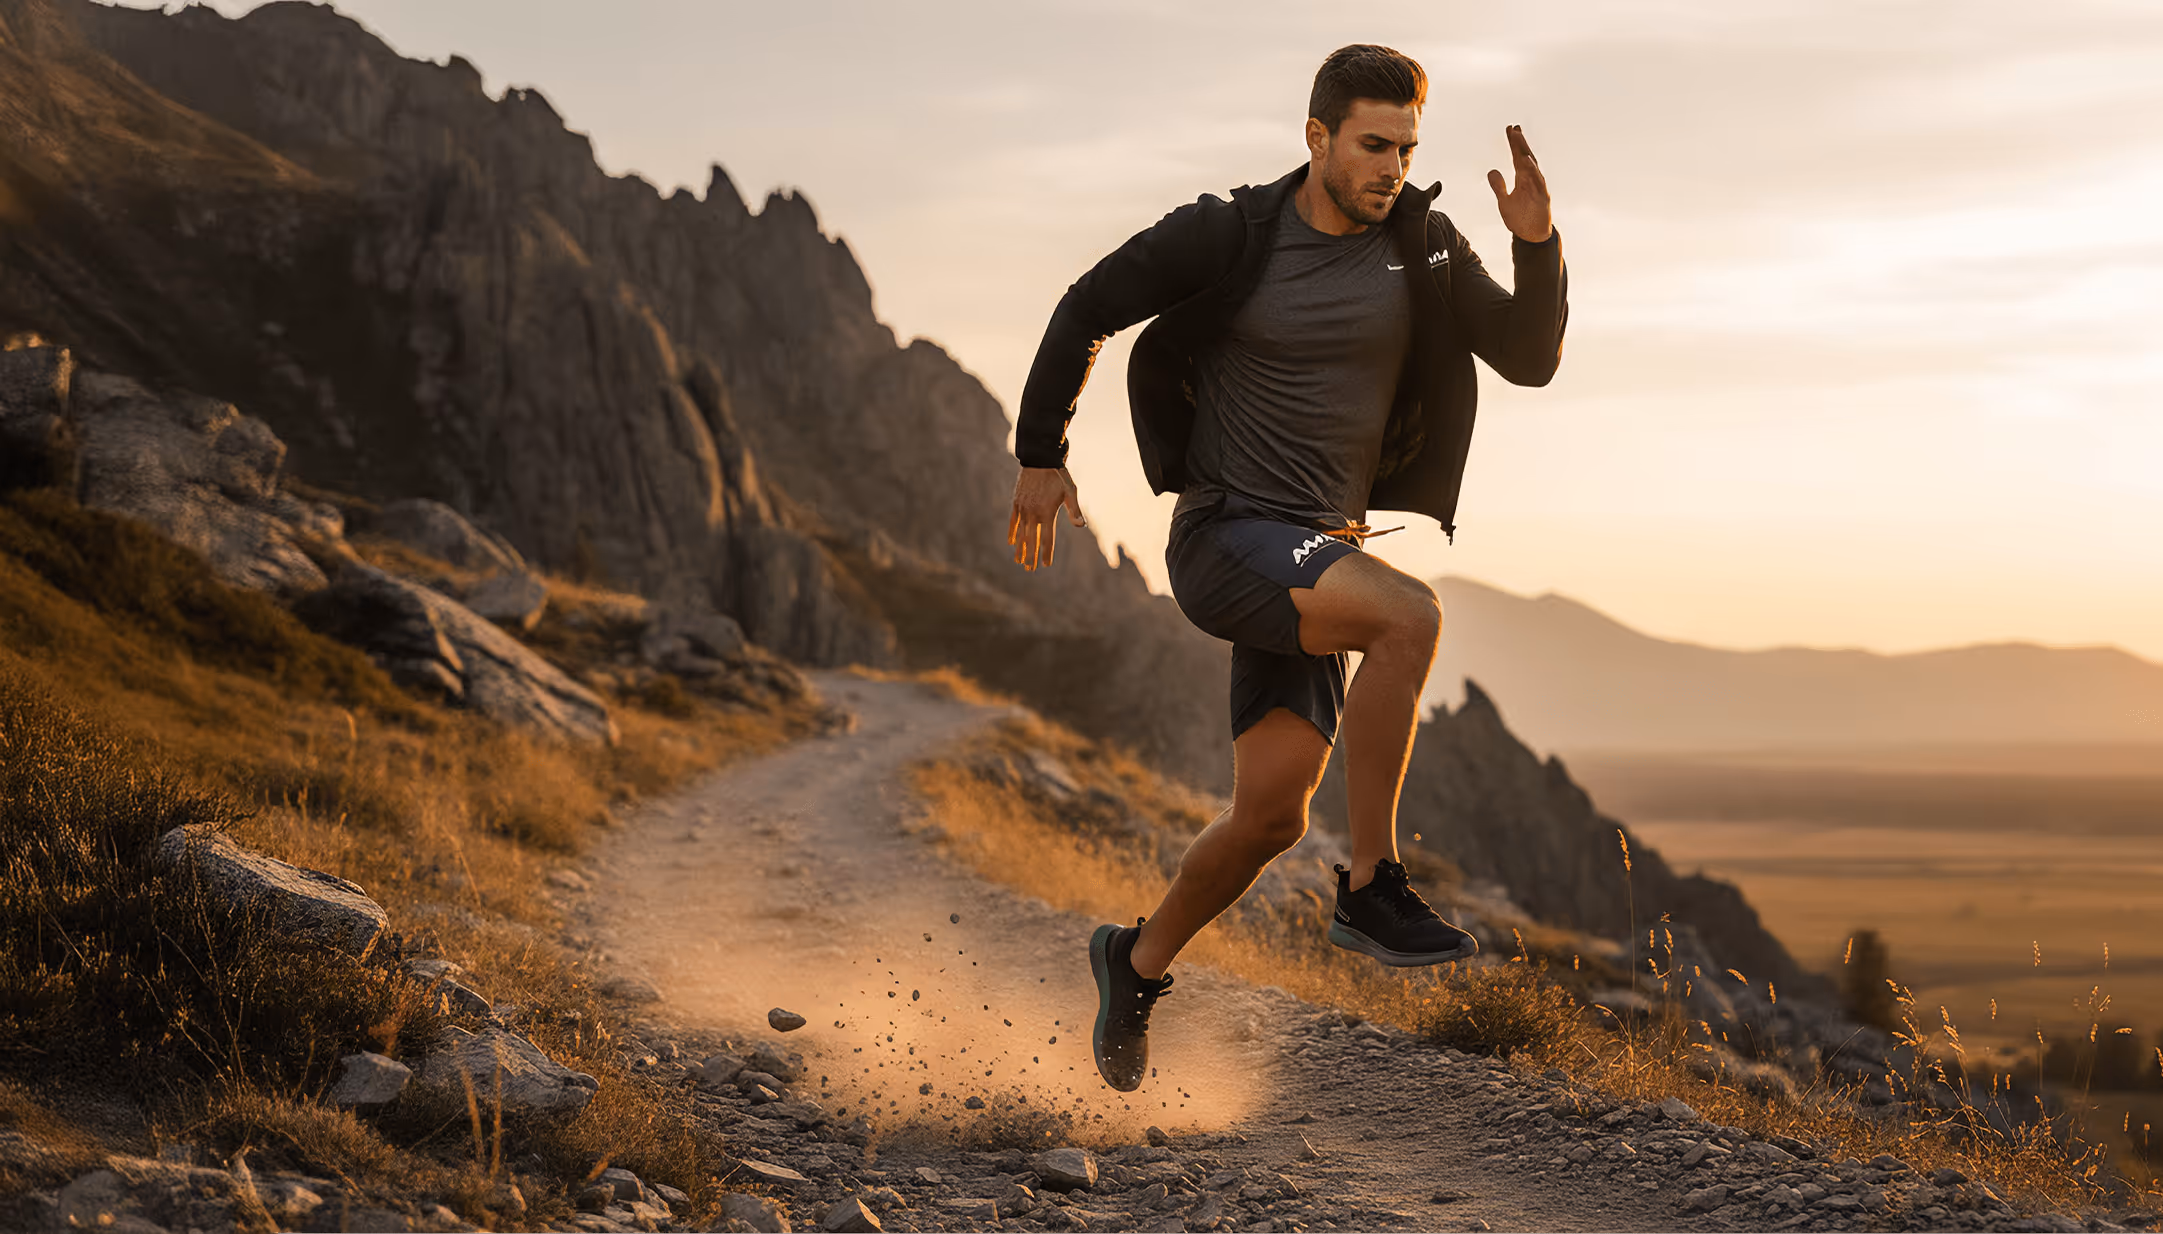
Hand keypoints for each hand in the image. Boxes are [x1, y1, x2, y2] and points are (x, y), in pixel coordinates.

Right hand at [1008, 465, 1084, 570]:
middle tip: (1030, 569)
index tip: (1045, 565)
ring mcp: (1023, 509)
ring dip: (1020, 548)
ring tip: (1019, 561)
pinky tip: (1011, 543)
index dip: (1046, 553)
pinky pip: (1013, 521)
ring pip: (1020, 533)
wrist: (1040, 459)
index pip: (1047, 538)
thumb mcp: (1071, 491)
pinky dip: (1012, 533)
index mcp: (1047, 513)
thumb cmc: (1059, 476)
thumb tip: (1081, 526)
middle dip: (1031, 556)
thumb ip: (1075, 510)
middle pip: (1031, 540)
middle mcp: (1033, 513)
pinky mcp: (1016, 503)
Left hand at [1486, 124, 1551, 242]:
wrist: (1531, 237)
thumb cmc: (1520, 219)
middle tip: (1514, 128)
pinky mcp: (1542, 196)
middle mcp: (1531, 180)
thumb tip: (1491, 171)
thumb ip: (1498, 186)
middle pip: (1525, 157)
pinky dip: (1532, 171)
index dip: (1513, 143)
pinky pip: (1537, 181)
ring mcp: (1537, 187)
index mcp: (1522, 179)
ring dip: (1525, 151)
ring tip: (1518, 138)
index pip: (1517, 157)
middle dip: (1519, 143)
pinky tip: (1526, 161)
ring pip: (1531, 166)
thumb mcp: (1504, 202)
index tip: (1509, 129)